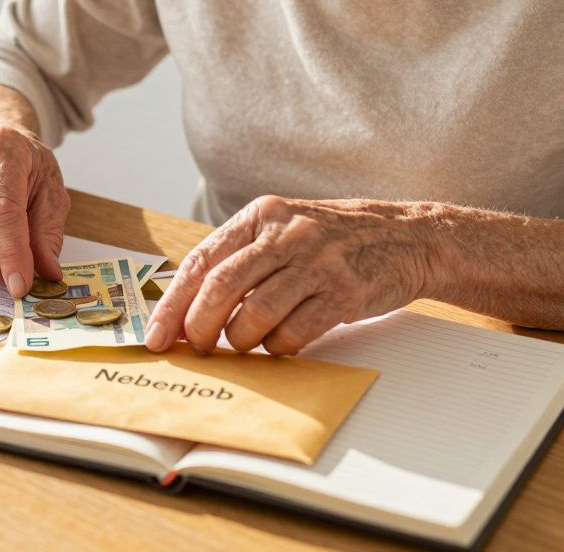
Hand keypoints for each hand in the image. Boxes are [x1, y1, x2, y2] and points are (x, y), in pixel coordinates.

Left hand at [145, 196, 435, 354]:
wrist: (408, 237)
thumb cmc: (332, 241)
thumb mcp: (281, 230)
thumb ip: (239, 257)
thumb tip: (185, 305)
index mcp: (260, 215)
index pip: (201, 261)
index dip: (172, 303)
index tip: (156, 335)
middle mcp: (285, 233)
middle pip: (221, 287)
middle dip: (199, 326)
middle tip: (197, 347)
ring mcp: (316, 262)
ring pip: (255, 314)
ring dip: (241, 341)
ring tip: (244, 344)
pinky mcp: (343, 292)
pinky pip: (293, 332)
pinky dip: (277, 347)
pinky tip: (279, 344)